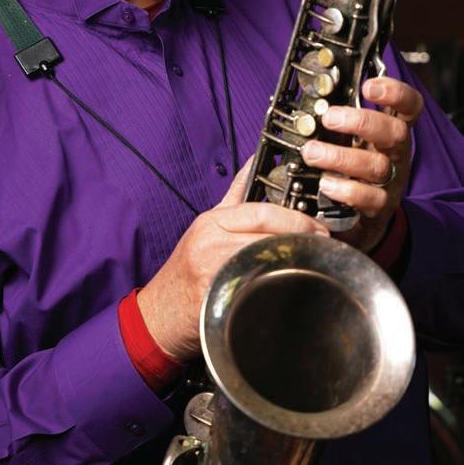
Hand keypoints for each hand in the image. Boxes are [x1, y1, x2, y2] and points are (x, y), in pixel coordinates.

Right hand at [137, 157, 328, 361]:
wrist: (158, 316)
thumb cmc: (186, 273)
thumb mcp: (207, 228)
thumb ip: (234, 198)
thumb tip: (253, 165)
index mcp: (212, 221)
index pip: (262, 211)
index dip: (295, 217)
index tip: (316, 225)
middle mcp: (211, 240)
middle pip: (267, 231)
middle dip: (301, 235)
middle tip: (323, 243)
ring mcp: (212, 267)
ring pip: (265, 255)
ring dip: (294, 257)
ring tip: (314, 261)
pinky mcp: (216, 295)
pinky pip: (255, 284)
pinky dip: (277, 282)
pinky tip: (293, 285)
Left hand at [302, 76, 422, 252]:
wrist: (360, 219)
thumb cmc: (352, 170)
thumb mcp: (352, 142)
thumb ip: (340, 122)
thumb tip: (311, 101)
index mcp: (389, 132)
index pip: (408, 107)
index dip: (395, 93)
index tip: (368, 86)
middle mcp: (395, 155)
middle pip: (395, 133)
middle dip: (361, 121)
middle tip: (329, 118)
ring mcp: (390, 182)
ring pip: (378, 166)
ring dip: (341, 156)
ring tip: (312, 152)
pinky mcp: (379, 208)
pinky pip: (370, 199)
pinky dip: (346, 190)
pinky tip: (326, 184)